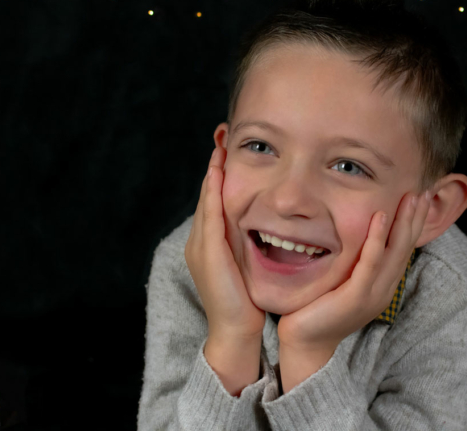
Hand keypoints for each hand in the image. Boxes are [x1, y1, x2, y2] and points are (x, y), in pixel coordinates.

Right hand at [184, 147, 266, 341]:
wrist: (235, 330)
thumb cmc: (245, 301)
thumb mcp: (246, 266)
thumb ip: (249, 245)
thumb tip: (267, 227)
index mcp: (208, 244)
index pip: (215, 201)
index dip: (219, 175)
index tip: (228, 150)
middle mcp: (199, 241)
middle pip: (207, 195)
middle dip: (214, 165)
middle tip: (222, 136)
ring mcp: (200, 246)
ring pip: (206, 200)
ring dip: (213, 172)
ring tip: (220, 146)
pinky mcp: (207, 252)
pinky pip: (210, 215)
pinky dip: (213, 192)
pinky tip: (219, 173)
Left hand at [277, 191, 430, 352]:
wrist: (304, 341)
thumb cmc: (317, 309)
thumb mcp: (340, 281)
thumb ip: (351, 262)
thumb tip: (351, 236)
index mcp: (381, 285)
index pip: (402, 250)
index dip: (412, 225)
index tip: (416, 199)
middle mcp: (383, 289)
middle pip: (405, 248)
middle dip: (414, 219)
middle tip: (421, 191)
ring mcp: (372, 294)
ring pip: (394, 253)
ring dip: (403, 223)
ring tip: (410, 198)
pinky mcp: (357, 296)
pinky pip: (371, 263)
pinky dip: (377, 238)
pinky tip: (381, 217)